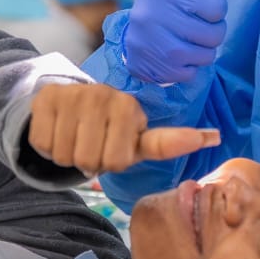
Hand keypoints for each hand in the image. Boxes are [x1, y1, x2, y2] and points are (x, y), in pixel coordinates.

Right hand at [29, 81, 219, 176]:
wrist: (68, 105)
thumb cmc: (109, 129)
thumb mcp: (137, 138)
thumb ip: (170, 142)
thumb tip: (214, 137)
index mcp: (127, 106)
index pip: (120, 160)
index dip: (116, 162)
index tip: (122, 146)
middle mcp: (101, 95)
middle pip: (92, 162)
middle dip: (92, 163)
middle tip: (94, 145)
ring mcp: (72, 95)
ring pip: (66, 155)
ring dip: (69, 156)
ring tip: (77, 138)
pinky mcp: (45, 100)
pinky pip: (45, 144)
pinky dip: (48, 147)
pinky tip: (59, 131)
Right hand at [122, 0, 226, 83]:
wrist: (144, 32)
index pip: (217, 7)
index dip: (217, 8)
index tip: (201, 2)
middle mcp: (148, 14)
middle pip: (214, 35)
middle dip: (212, 31)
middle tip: (196, 23)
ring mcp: (146, 42)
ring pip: (204, 56)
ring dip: (204, 50)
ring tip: (188, 37)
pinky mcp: (147, 66)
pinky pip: (191, 73)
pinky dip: (190, 67)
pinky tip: (178, 55)